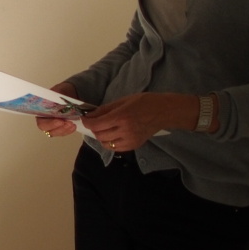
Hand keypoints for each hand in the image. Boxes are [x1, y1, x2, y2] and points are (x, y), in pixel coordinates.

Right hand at [35, 83, 82, 138]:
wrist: (69, 93)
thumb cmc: (62, 92)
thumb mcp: (60, 90)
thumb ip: (57, 94)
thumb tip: (58, 97)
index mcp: (41, 109)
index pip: (41, 120)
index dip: (49, 123)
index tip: (60, 121)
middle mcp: (44, 118)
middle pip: (47, 129)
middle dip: (58, 128)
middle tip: (68, 123)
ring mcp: (52, 124)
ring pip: (54, 132)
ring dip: (64, 130)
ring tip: (72, 124)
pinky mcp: (60, 126)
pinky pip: (62, 132)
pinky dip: (68, 130)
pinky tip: (74, 126)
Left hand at [81, 93, 200, 151]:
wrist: (163, 112)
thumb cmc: (144, 102)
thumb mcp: (123, 101)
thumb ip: (105, 109)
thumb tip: (91, 115)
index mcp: (121, 117)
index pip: (97, 124)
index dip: (88, 122)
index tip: (85, 119)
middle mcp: (125, 130)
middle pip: (100, 135)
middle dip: (94, 129)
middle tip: (95, 122)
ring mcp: (130, 140)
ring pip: (106, 143)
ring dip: (101, 137)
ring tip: (104, 129)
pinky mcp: (134, 145)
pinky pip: (116, 148)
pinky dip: (110, 142)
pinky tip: (113, 135)